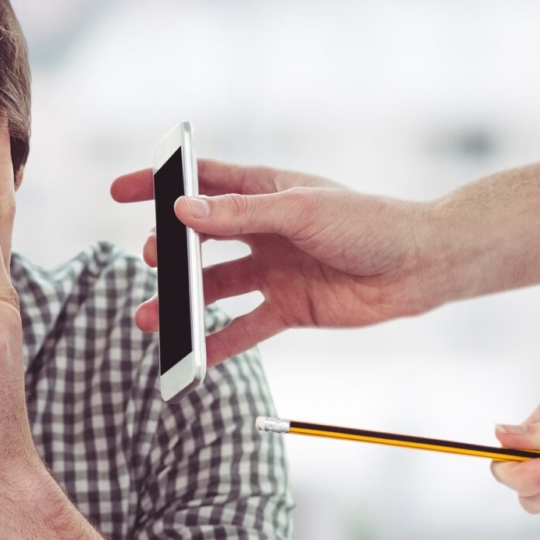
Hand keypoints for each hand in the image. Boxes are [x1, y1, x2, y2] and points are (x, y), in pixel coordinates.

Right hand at [109, 160, 446, 364]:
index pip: (201, 182)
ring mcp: (274, 270)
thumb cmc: (368, 223)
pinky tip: (191, 357)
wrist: (419, 267)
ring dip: (182, 303)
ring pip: (214, 288)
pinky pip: (244, 328)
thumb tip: (182, 212)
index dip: (160, 184)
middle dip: (169, 252)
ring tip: (150, 318)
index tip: (120, 191)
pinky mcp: (288, 308)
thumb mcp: (300, 211)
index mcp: (265, 191)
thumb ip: (239, 214)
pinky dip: (217, 344)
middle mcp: (264, 230)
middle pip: (200, 240)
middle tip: (151, 260)